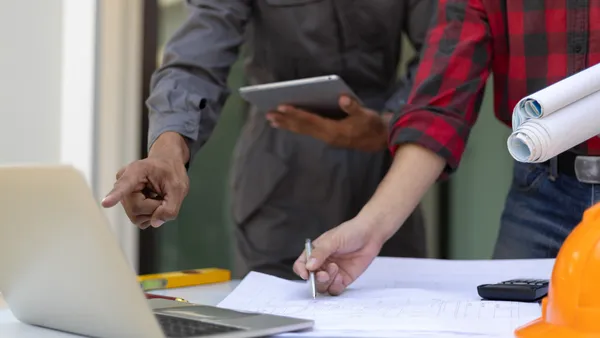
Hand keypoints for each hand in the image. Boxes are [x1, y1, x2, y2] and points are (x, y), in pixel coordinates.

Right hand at [101, 132, 189, 228]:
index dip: (115, 195)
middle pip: (136, 209)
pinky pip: (138, 219)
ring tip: (157, 196)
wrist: (166, 165)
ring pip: (136, 217)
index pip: (124, 185)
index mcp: (136, 171)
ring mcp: (123, 195)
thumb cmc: (171, 172)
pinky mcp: (127, 205)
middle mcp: (123, 182)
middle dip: (155, 207)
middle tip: (163, 195)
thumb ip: (171, 206)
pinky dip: (150, 215)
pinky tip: (152, 201)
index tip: (106, 203)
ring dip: (152, 212)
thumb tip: (155, 223)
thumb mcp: (179, 187)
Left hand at [266, 96, 389, 151]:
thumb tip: (343, 98)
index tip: (281, 107)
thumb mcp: (366, 115)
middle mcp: (326, 136)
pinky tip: (288, 124)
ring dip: (287, 125)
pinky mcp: (327, 137)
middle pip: (302, 127)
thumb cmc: (372, 125)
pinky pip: (308, 131)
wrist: (380, 139)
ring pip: (303, 131)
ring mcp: (326, 138)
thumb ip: (354, 107)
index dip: (295, 113)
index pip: (310, 120)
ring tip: (272, 120)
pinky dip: (296, 127)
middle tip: (268, 114)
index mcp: (333, 130)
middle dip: (285, 120)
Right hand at [293, 216, 384, 295]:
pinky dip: (335, 286)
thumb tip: (309, 266)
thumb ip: (320, 253)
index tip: (306, 274)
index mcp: (315, 253)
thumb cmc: (350, 232)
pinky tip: (341, 277)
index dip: (301, 270)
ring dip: (326, 282)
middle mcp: (322, 264)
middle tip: (324, 274)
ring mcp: (332, 273)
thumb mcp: (332, 240)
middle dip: (316, 279)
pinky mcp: (343, 279)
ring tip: (336, 270)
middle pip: (311, 278)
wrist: (370, 235)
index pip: (301, 264)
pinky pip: (334, 290)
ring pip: (322, 286)